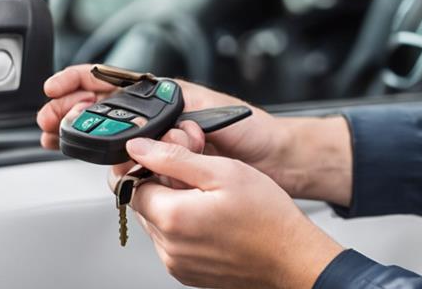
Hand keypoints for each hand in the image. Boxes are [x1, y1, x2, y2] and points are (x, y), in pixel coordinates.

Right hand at [37, 65, 290, 186]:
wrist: (275, 159)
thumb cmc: (252, 130)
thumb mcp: (212, 116)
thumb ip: (180, 123)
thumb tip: (153, 136)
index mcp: (166, 93)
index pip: (113, 79)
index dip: (80, 81)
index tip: (56, 88)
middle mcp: (158, 114)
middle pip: (101, 107)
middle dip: (69, 111)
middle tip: (46, 121)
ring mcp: (158, 138)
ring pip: (108, 133)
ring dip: (81, 135)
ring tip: (57, 139)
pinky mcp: (163, 162)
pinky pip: (127, 161)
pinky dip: (107, 162)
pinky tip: (93, 162)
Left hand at [126, 138, 343, 288]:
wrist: (292, 257)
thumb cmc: (267, 216)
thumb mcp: (221, 170)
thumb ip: (173, 157)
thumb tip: (138, 148)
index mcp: (172, 217)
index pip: (129, 185)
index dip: (143, 165)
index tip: (160, 156)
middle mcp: (169, 247)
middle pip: (143, 204)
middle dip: (159, 184)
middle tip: (193, 174)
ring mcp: (177, 264)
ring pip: (156, 223)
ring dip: (171, 205)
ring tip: (207, 197)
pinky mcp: (187, 273)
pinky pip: (171, 243)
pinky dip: (183, 226)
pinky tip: (210, 217)